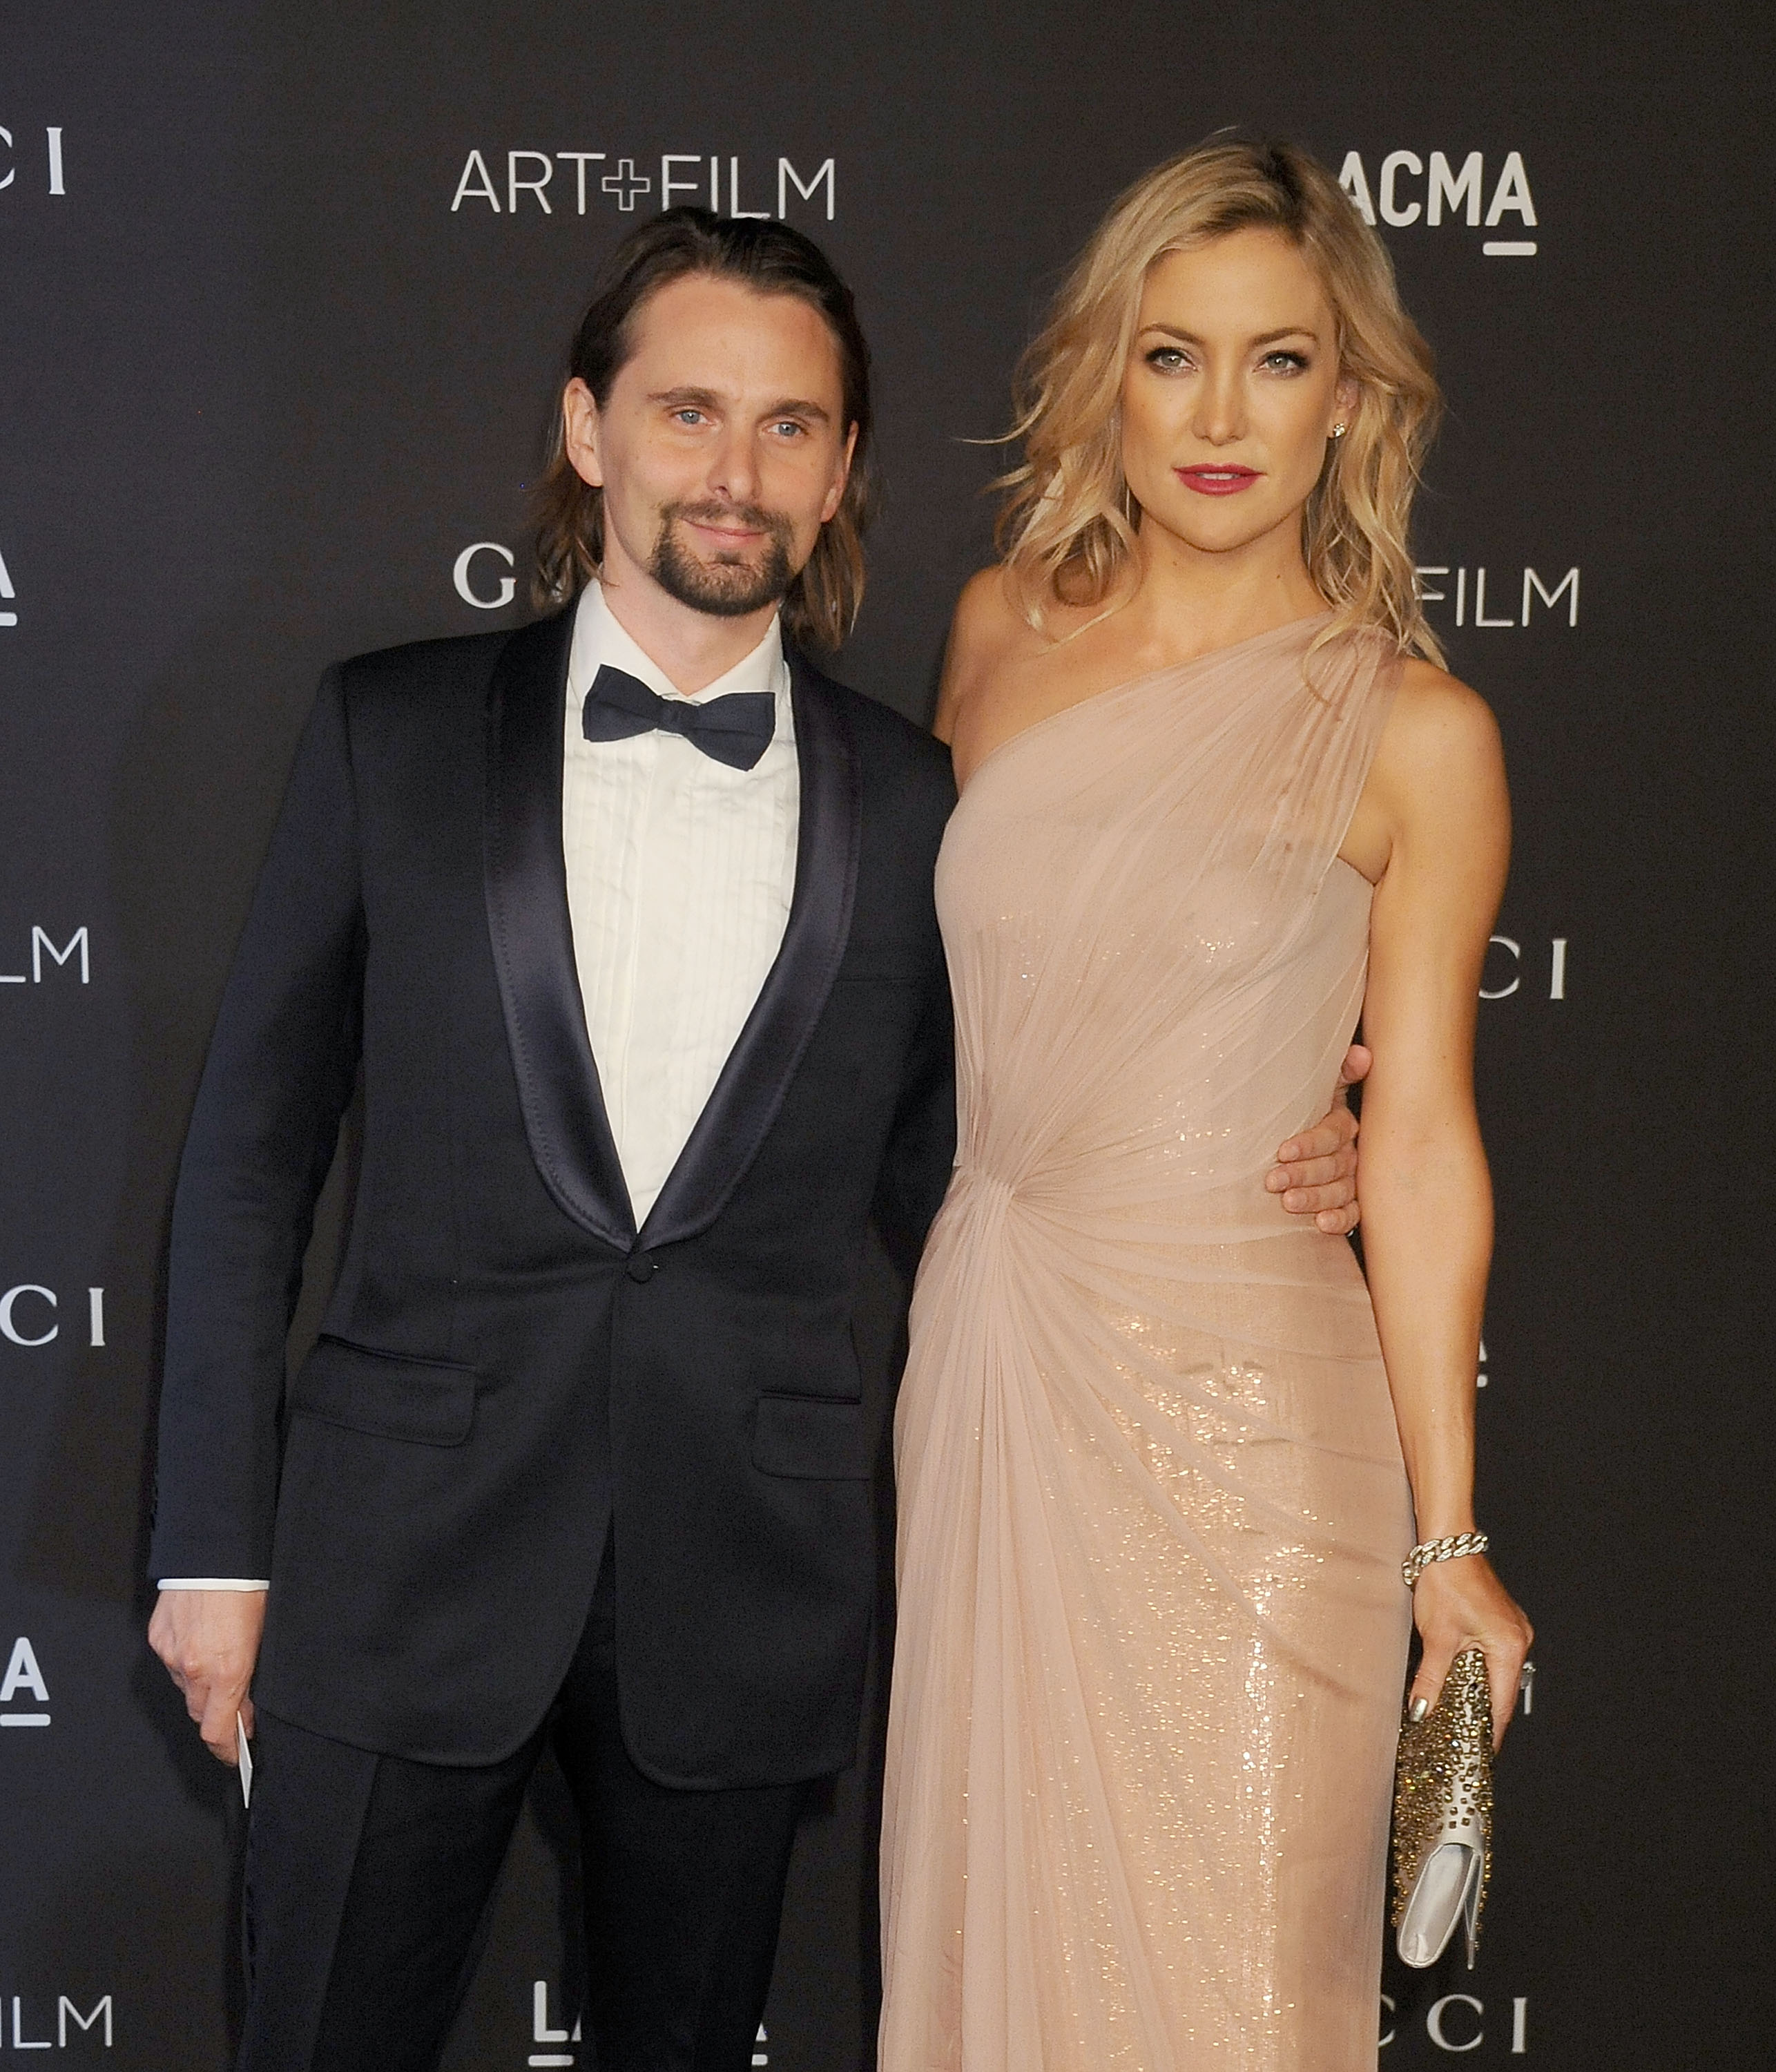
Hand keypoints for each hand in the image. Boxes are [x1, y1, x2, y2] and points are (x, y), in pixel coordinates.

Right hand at [148, 1588, 265, 1764]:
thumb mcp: (264, 1636)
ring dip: (201, 1689)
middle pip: (200, 1714)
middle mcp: (195, 1669)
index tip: (236, 1754)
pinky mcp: (158, 1639)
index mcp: (227, 1671)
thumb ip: (251, 1675)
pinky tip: (201, 1645)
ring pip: (185, 1688)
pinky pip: (171, 1663)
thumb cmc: (249, 1588)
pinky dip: (185, 1663)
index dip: (226, 1749)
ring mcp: (172, 1655)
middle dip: (217, 1717)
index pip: (218, 1731)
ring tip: (219, 1667)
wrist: (216, 1552)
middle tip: (236, 1710)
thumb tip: (246, 1702)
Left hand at [1266, 1043, 1369, 1233]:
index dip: (1308, 1144)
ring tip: (1289, 1203)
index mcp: (1342, 1124)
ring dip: (1315, 1198)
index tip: (1282, 1151)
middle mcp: (1351, 1153)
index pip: (1331, 1134)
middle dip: (1303, 1174)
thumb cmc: (1303, 1107)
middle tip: (1274, 1181)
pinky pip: (1352, 1213)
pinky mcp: (1348, 1203)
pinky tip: (1321, 1224)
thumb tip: (1361, 1054)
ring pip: (1341, 1191)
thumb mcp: (1317, 1086)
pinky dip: (1339, 1220)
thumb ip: (1337, 1071)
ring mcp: (1351, 1179)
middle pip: (1334, 1165)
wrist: (1291, 1131)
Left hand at [1407, 1556, 1532, 1751]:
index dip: (1489, 1733)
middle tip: (1463, 1740)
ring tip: (1458, 1718)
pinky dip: (1477, 1673)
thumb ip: (1431, 1679)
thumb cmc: (1445, 1582)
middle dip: (1481, 1715)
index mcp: (1510, 1647)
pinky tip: (1459, 1683)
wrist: (1446, 1542)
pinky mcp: (1499, 1621)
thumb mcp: (1436, 1637)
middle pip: (1501, 1691)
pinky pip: (1492, 1658)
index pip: (1501, 1705)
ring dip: (1478, 1693)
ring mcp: (1511, 1629)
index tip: (1478, 1756)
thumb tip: (1422, 1711)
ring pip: (1495, 1674)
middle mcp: (1518, 1639)